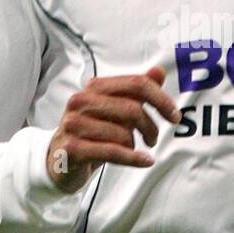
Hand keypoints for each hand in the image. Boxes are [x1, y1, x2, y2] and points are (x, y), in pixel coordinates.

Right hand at [46, 65, 180, 193]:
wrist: (59, 161)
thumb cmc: (93, 132)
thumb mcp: (116, 110)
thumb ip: (136, 90)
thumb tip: (158, 71)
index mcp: (93, 87)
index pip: (136, 84)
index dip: (161, 99)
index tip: (174, 116)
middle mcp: (80, 101)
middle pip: (132, 109)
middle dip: (150, 126)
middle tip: (153, 138)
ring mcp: (73, 125)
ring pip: (123, 133)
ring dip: (135, 145)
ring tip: (132, 149)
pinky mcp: (72, 148)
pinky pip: (113, 152)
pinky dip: (134, 159)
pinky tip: (145, 161)